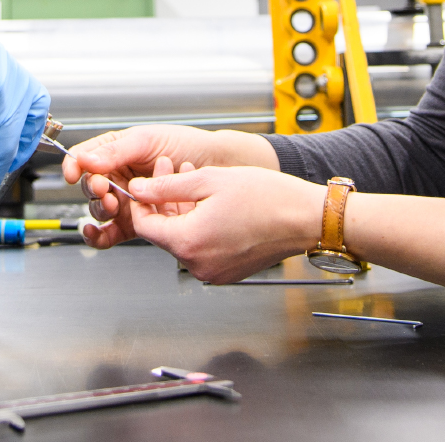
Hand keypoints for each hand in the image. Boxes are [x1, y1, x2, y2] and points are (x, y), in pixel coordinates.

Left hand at [120, 166, 326, 284]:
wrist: (305, 219)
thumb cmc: (268, 198)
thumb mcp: (209, 180)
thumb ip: (167, 187)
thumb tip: (139, 190)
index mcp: (189, 243)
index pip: (144, 226)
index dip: (140, 202)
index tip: (145, 185)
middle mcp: (197, 265)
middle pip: (164, 233)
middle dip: (165, 201)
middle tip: (174, 171)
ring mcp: (213, 272)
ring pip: (184, 239)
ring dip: (184, 211)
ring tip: (197, 181)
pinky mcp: (227, 272)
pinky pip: (203, 249)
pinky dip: (201, 226)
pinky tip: (213, 204)